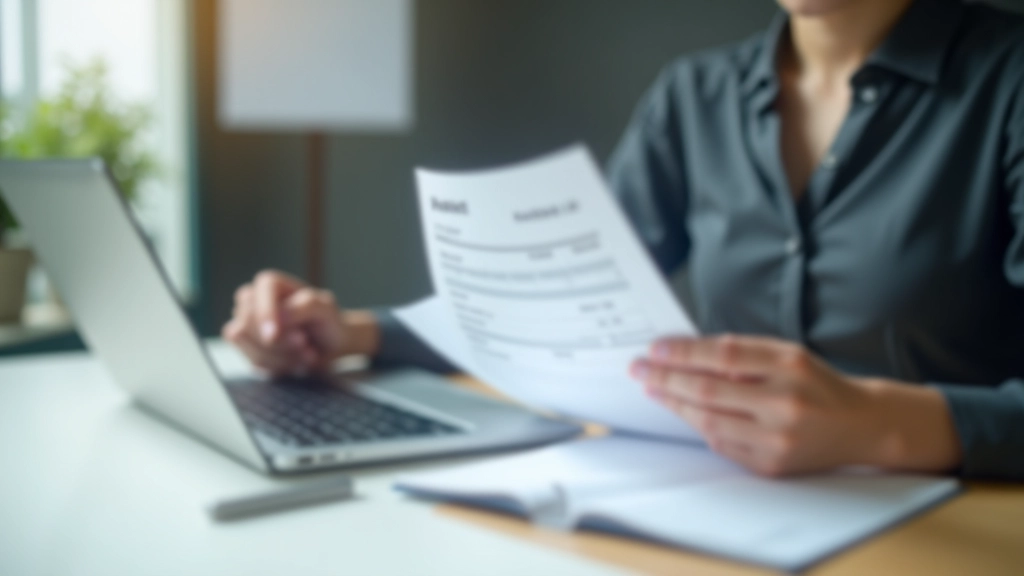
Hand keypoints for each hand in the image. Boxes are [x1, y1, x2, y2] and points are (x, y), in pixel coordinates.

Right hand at [221, 270, 378, 374]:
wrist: (329, 346)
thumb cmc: (327, 322)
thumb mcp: (326, 309)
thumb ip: (305, 306)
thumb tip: (280, 315)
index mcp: (270, 284)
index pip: (256, 294)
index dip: (264, 314)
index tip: (274, 334)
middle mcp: (252, 301)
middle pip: (246, 321)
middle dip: (278, 341)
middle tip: (304, 343)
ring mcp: (246, 325)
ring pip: (245, 342)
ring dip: (280, 355)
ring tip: (306, 352)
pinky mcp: (247, 349)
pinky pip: (252, 361)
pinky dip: (278, 366)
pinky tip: (296, 361)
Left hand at [630, 335, 960, 475]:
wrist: (861, 426)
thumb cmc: (817, 384)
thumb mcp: (787, 355)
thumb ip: (742, 354)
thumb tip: (683, 353)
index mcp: (790, 366)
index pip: (723, 355)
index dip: (683, 351)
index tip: (655, 348)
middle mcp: (785, 403)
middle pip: (709, 390)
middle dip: (666, 378)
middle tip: (639, 369)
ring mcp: (778, 439)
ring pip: (709, 421)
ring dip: (675, 404)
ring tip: (654, 388)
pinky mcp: (772, 465)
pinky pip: (721, 444)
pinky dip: (700, 426)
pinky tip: (684, 411)